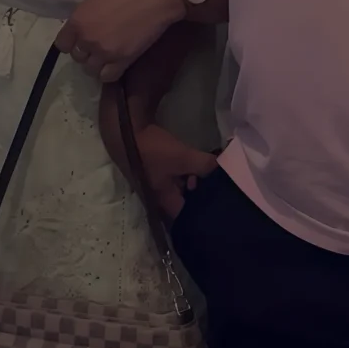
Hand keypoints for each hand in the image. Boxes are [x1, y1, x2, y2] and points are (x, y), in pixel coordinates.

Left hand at [58, 0, 188, 83]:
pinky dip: (109, 72)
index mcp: (78, 20)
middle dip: (86, 52)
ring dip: (97, 63)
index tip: (80, 39)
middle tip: (99, 43)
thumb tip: (86, 24)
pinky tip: (115, 63)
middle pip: (77, 57)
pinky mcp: (124, 60)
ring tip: (108, 55)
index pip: (62, 44)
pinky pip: (108, 77)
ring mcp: (105, 52)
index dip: (71, 42)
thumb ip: (87, 14)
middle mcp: (87, 39)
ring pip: (90, 69)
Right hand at [99, 86, 216, 219]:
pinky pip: (177, 177)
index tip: (222, 205)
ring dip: (196, 181)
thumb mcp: (183, 158)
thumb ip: (205, 166)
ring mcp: (157, 184)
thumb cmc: (153, 150)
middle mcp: (160, 197)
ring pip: (182, 188)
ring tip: (212, 172)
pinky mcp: (156, 171)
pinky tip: (199, 164)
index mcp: (165, 201)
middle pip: (186, 202)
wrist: (125, 130)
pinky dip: (188, 173)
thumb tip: (224, 169)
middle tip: (219, 183)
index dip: (204, 214)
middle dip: (202, 193)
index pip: (187, 217)